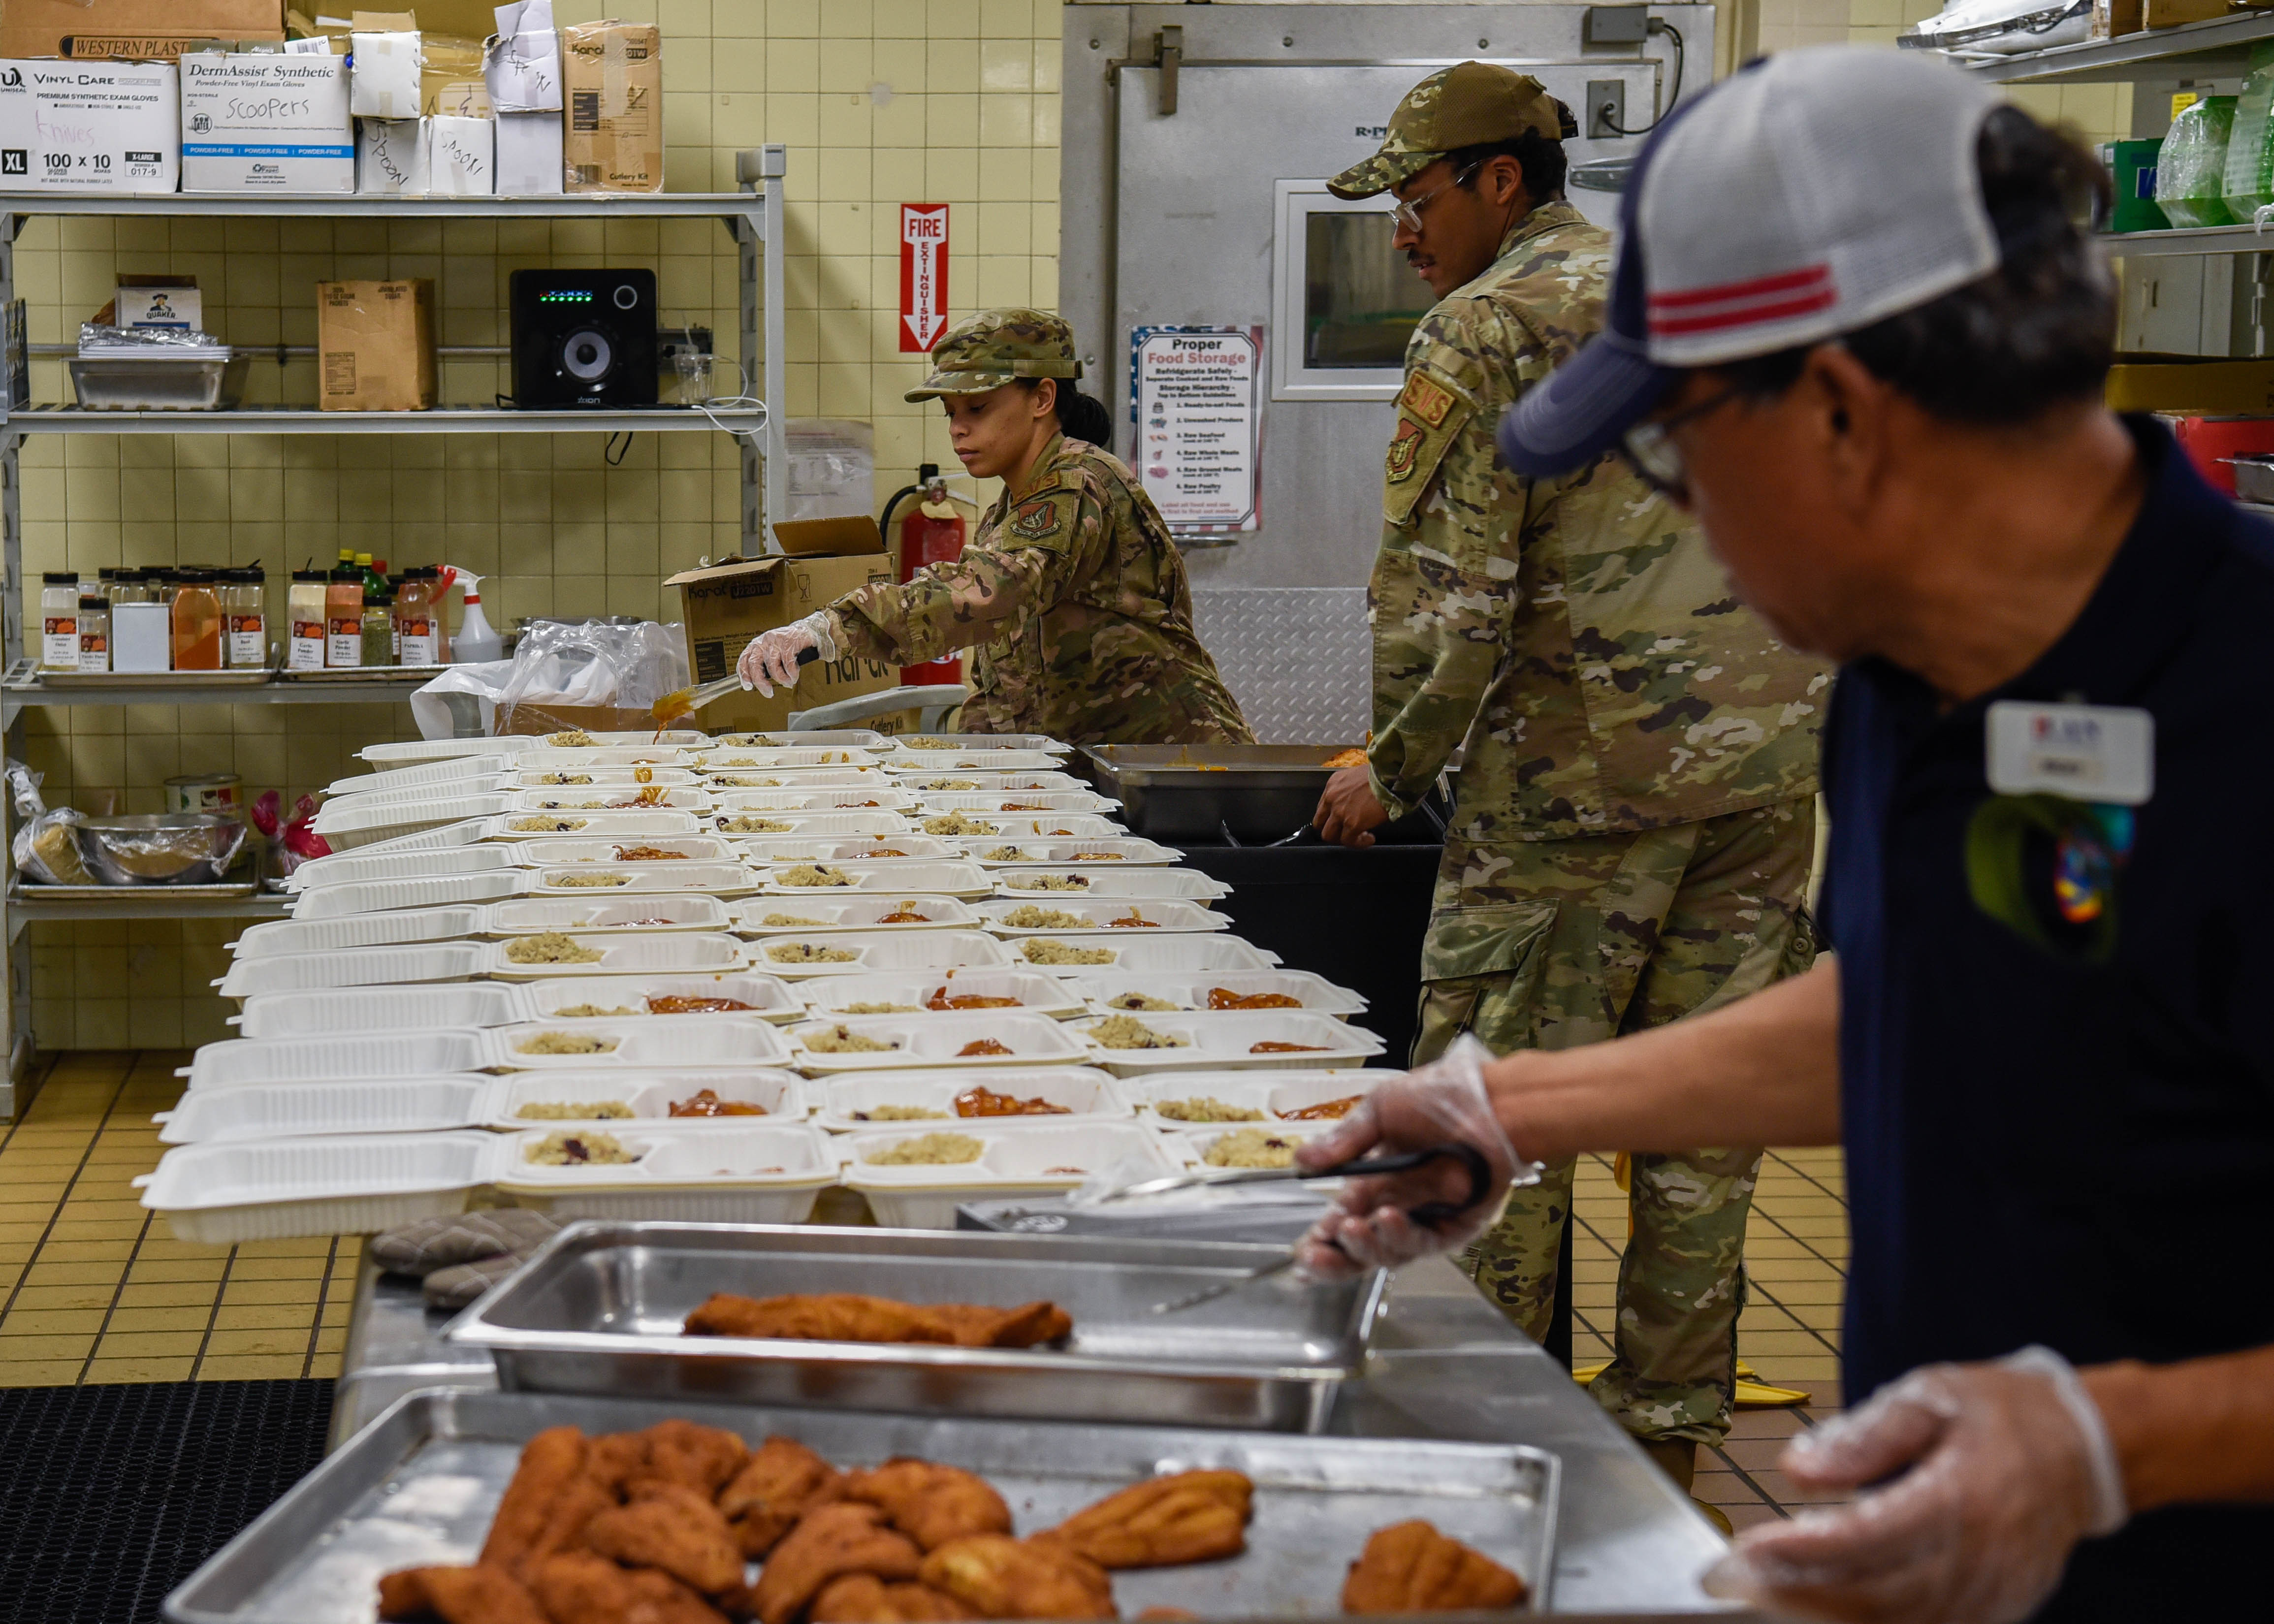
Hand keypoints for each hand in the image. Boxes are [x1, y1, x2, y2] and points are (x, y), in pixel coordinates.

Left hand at [736, 612, 836, 696]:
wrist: (808, 631)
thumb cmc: (789, 645)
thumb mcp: (772, 653)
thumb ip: (763, 664)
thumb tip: (757, 682)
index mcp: (757, 644)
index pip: (744, 660)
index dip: (744, 674)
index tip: (748, 686)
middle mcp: (763, 641)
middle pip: (754, 664)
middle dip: (760, 682)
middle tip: (768, 692)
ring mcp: (775, 641)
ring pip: (772, 667)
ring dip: (781, 679)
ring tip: (788, 682)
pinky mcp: (788, 642)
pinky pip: (788, 664)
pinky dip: (792, 674)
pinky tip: (794, 676)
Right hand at [1290, 1035, 1529, 1279]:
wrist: (1489, 1099)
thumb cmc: (1440, 1098)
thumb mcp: (1379, 1111)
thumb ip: (1344, 1142)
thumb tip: (1302, 1161)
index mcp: (1373, 1183)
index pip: (1340, 1221)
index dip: (1320, 1240)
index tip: (1300, 1251)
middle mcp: (1396, 1206)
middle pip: (1359, 1249)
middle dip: (1334, 1259)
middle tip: (1313, 1257)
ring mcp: (1425, 1219)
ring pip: (1388, 1253)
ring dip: (1364, 1246)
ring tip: (1350, 1228)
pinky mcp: (1455, 1227)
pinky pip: (1423, 1243)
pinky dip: (1401, 1236)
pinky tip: (1386, 1218)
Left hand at [1313, 765, 1389, 847]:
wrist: (1390, 778)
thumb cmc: (1381, 775)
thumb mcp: (1357, 776)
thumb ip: (1349, 790)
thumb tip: (1355, 802)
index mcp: (1332, 785)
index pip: (1322, 808)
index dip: (1331, 818)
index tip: (1341, 821)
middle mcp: (1332, 798)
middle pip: (1320, 824)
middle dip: (1333, 831)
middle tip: (1345, 833)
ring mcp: (1340, 812)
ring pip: (1329, 836)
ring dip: (1343, 839)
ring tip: (1358, 837)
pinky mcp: (1352, 824)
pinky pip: (1349, 841)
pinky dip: (1359, 843)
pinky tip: (1369, 839)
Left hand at [1703, 1346, 2127, 1623]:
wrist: (2085, 1450)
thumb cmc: (1999, 1415)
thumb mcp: (1930, 1396)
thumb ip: (1864, 1435)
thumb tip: (1797, 1470)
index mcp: (1965, 1496)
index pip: (1872, 1536)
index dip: (1805, 1550)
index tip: (1747, 1547)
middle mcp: (1984, 1556)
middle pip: (1879, 1595)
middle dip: (1799, 1592)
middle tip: (1735, 1579)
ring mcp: (1996, 1593)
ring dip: (1826, 1614)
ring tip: (1765, 1594)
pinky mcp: (1999, 1610)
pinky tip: (1821, 1606)